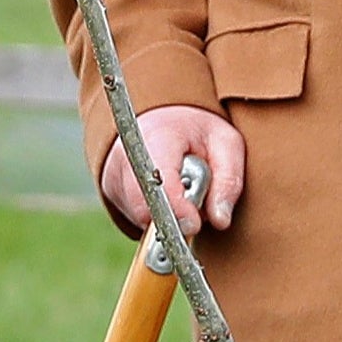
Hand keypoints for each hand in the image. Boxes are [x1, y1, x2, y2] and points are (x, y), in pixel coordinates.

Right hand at [97, 105, 245, 235]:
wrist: (161, 117)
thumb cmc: (197, 131)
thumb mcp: (226, 144)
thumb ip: (229, 180)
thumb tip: (220, 221)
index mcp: (157, 137)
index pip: (158, 182)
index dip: (175, 209)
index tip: (194, 224)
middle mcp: (126, 157)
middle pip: (144, 208)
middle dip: (176, 217)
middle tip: (195, 204)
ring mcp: (114, 176)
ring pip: (142, 219)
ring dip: (169, 217)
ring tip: (180, 190)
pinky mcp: (112, 193)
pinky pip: (136, 220)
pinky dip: (158, 217)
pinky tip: (166, 196)